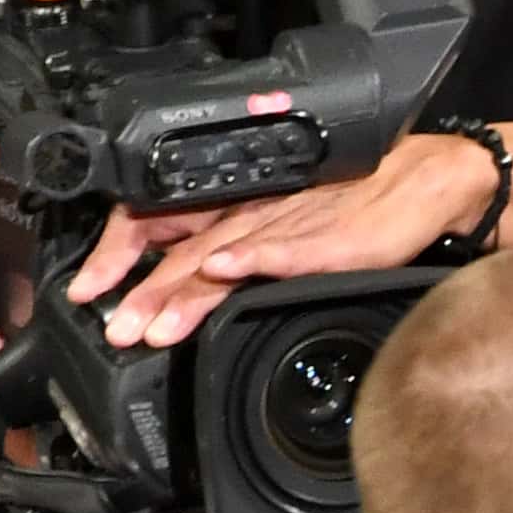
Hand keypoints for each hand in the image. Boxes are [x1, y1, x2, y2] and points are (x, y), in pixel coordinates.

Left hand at [68, 134, 498, 348]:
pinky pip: (283, 246)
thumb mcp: (290, 237)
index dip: (121, 259)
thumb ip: (247, 260)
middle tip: (116, 330)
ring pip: (223, 256)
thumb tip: (202, 285)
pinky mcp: (326, 235)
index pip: (164, 230)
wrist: (422, 182)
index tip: (90, 295)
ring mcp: (287, 224)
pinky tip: (225, 270)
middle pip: (184, 253)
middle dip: (144, 294)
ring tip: (154, 324)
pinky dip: (251, 258)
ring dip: (184, 291)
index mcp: (238, 212)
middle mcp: (252, 214)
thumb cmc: (363, 211)